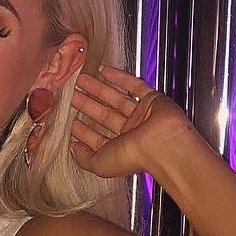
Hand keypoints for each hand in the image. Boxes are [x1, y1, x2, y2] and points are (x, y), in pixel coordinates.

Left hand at [65, 64, 196, 179]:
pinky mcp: (152, 99)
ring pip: (116, 99)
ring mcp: (141, 115)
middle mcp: (131, 133)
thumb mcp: (99, 164)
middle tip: (74, 96)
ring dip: (99, 89)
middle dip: (88, 106)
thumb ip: (84, 158)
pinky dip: (119, 77)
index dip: (84, 132)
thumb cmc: (133, 157)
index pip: (99, 139)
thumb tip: (74, 150)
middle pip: (105, 116)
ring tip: (82, 81)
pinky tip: (104, 71)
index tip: (73, 124)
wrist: (161, 144)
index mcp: (120, 149)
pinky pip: (134, 85)